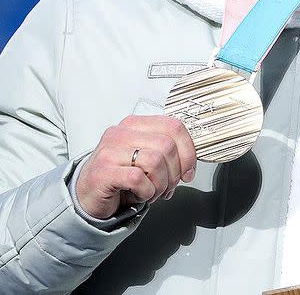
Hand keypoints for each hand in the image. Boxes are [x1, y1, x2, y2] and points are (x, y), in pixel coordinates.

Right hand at [75, 115, 196, 219]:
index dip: (188, 151)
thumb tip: (190, 164)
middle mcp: (121, 133)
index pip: (174, 126)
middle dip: (174, 173)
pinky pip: (138, 179)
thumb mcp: (146, 157)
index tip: (187, 172)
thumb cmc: (122, 177)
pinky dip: (146, 192)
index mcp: (136, 124)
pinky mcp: (102, 171)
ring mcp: (109, 151)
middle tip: (167, 188)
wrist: (87, 196)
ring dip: (160, 184)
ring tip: (152, 192)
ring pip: (155, 161)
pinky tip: (139, 195)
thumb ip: (167, 152)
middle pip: (168, 146)